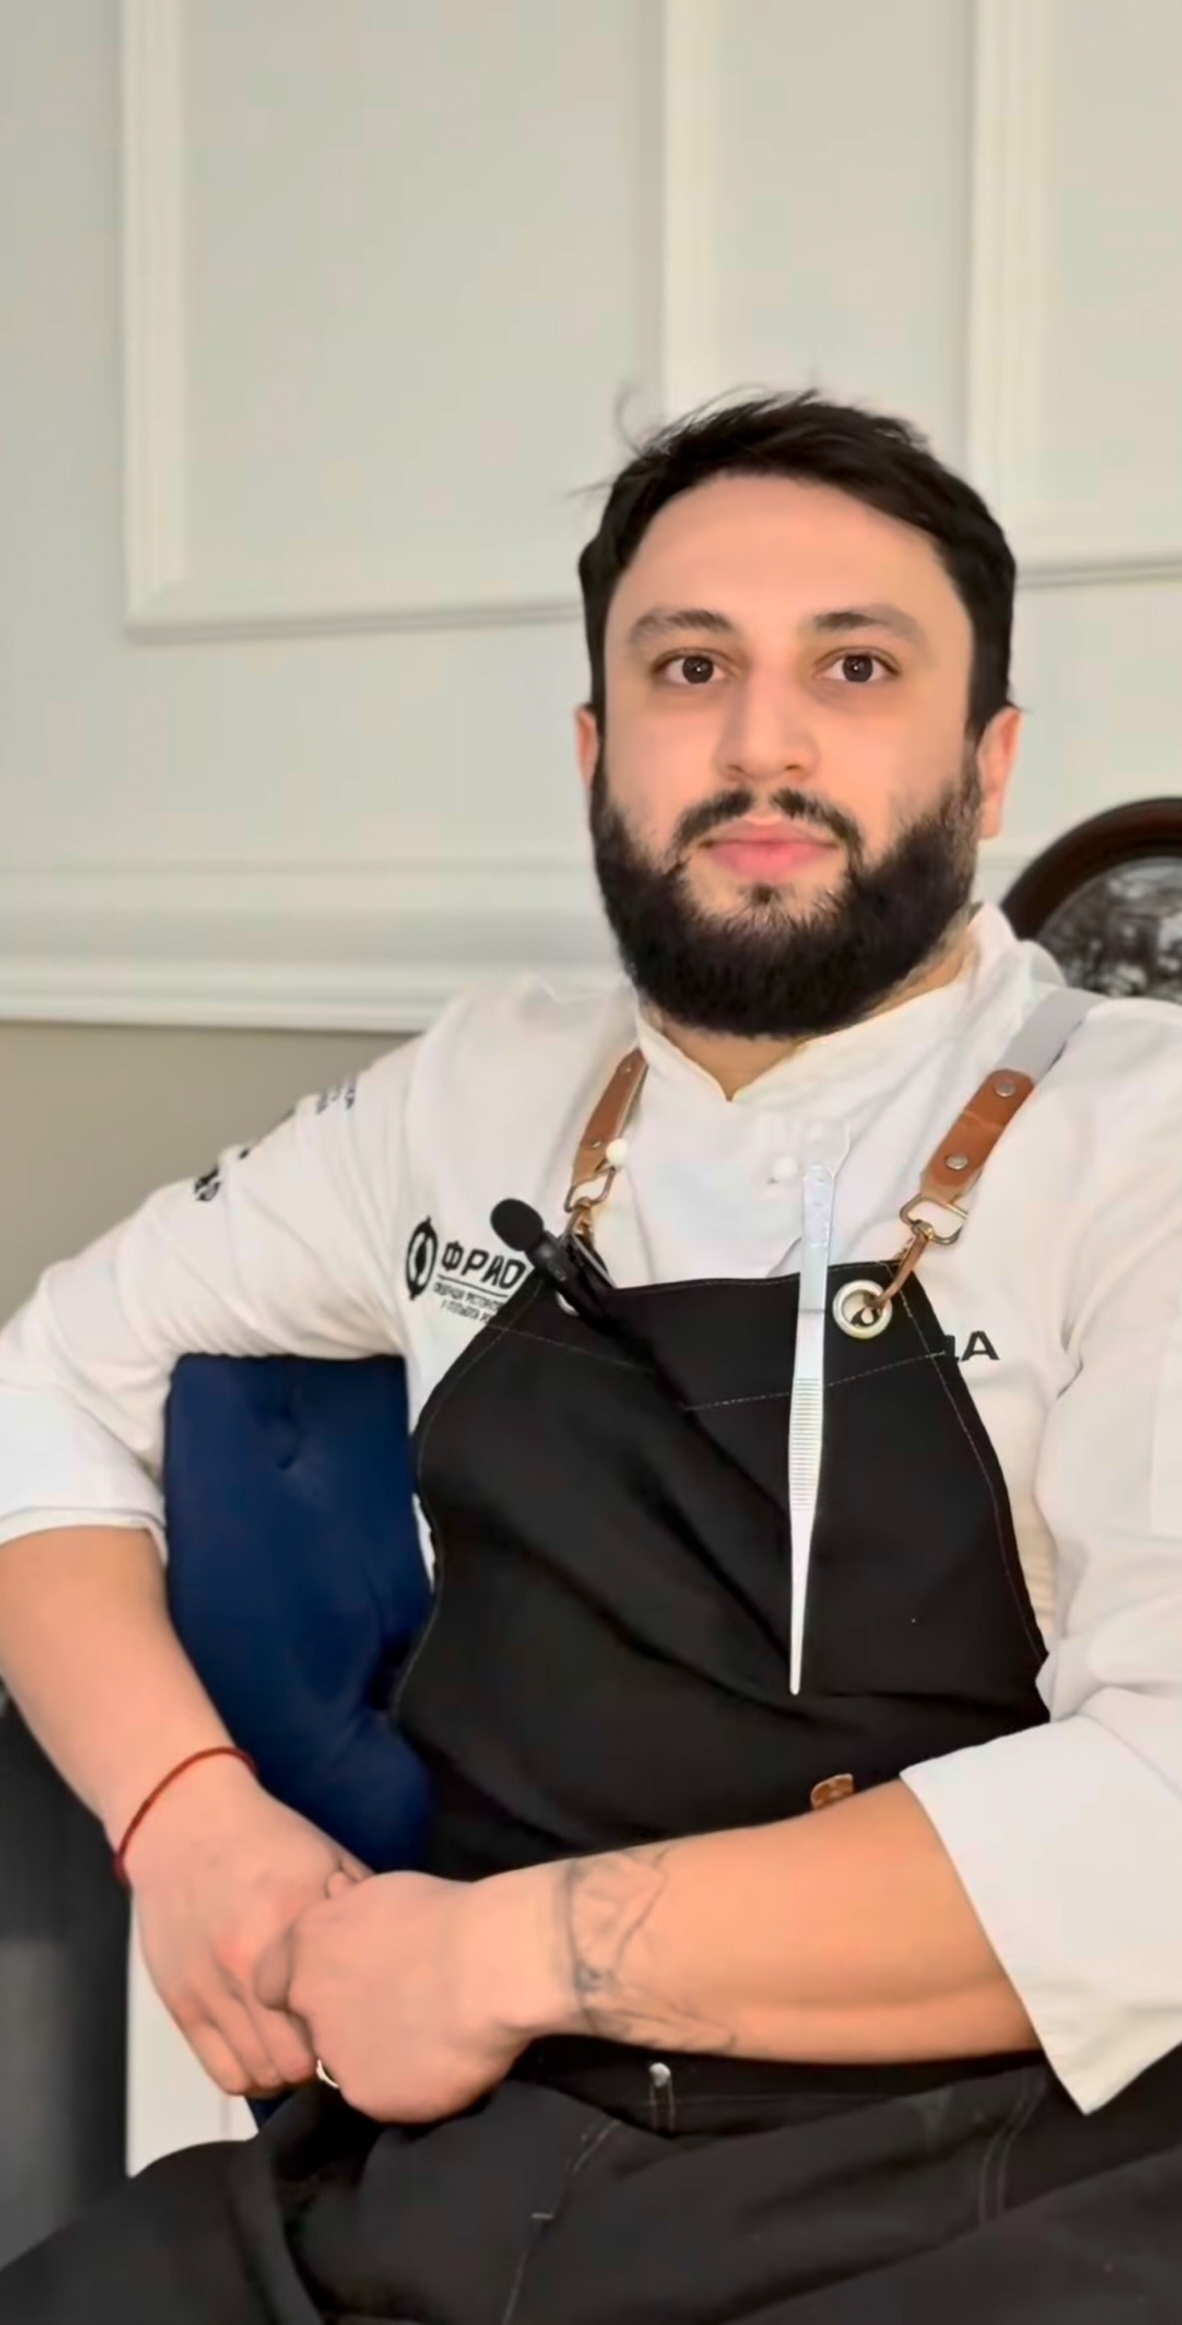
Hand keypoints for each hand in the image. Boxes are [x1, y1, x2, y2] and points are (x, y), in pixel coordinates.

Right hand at [125, 1753, 369, 2098]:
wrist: (187, 1825)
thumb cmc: (269, 1842)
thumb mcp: (329, 1860)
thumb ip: (362, 1910)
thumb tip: (402, 1956)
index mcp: (296, 1927)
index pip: (339, 2016)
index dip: (357, 2030)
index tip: (365, 2022)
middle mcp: (250, 1965)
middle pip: (299, 2062)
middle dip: (324, 2060)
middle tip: (335, 2042)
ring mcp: (212, 1990)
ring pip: (261, 2074)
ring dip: (286, 2072)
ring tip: (300, 2049)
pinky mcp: (182, 2005)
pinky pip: (223, 2073)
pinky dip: (250, 2074)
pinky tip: (265, 2052)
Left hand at [256, 1865, 563, 2121]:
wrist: (490, 1966)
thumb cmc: (444, 1915)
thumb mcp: (384, 1891)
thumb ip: (348, 1904)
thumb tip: (333, 1893)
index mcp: (306, 1947)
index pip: (269, 1981)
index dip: (299, 1987)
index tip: (332, 1986)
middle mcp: (308, 2005)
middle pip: (312, 2026)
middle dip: (341, 2024)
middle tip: (392, 2013)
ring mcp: (336, 2056)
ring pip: (348, 2064)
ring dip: (376, 2056)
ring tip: (426, 2037)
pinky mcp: (369, 2098)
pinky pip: (384, 2096)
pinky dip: (407, 2084)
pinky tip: (440, 2062)